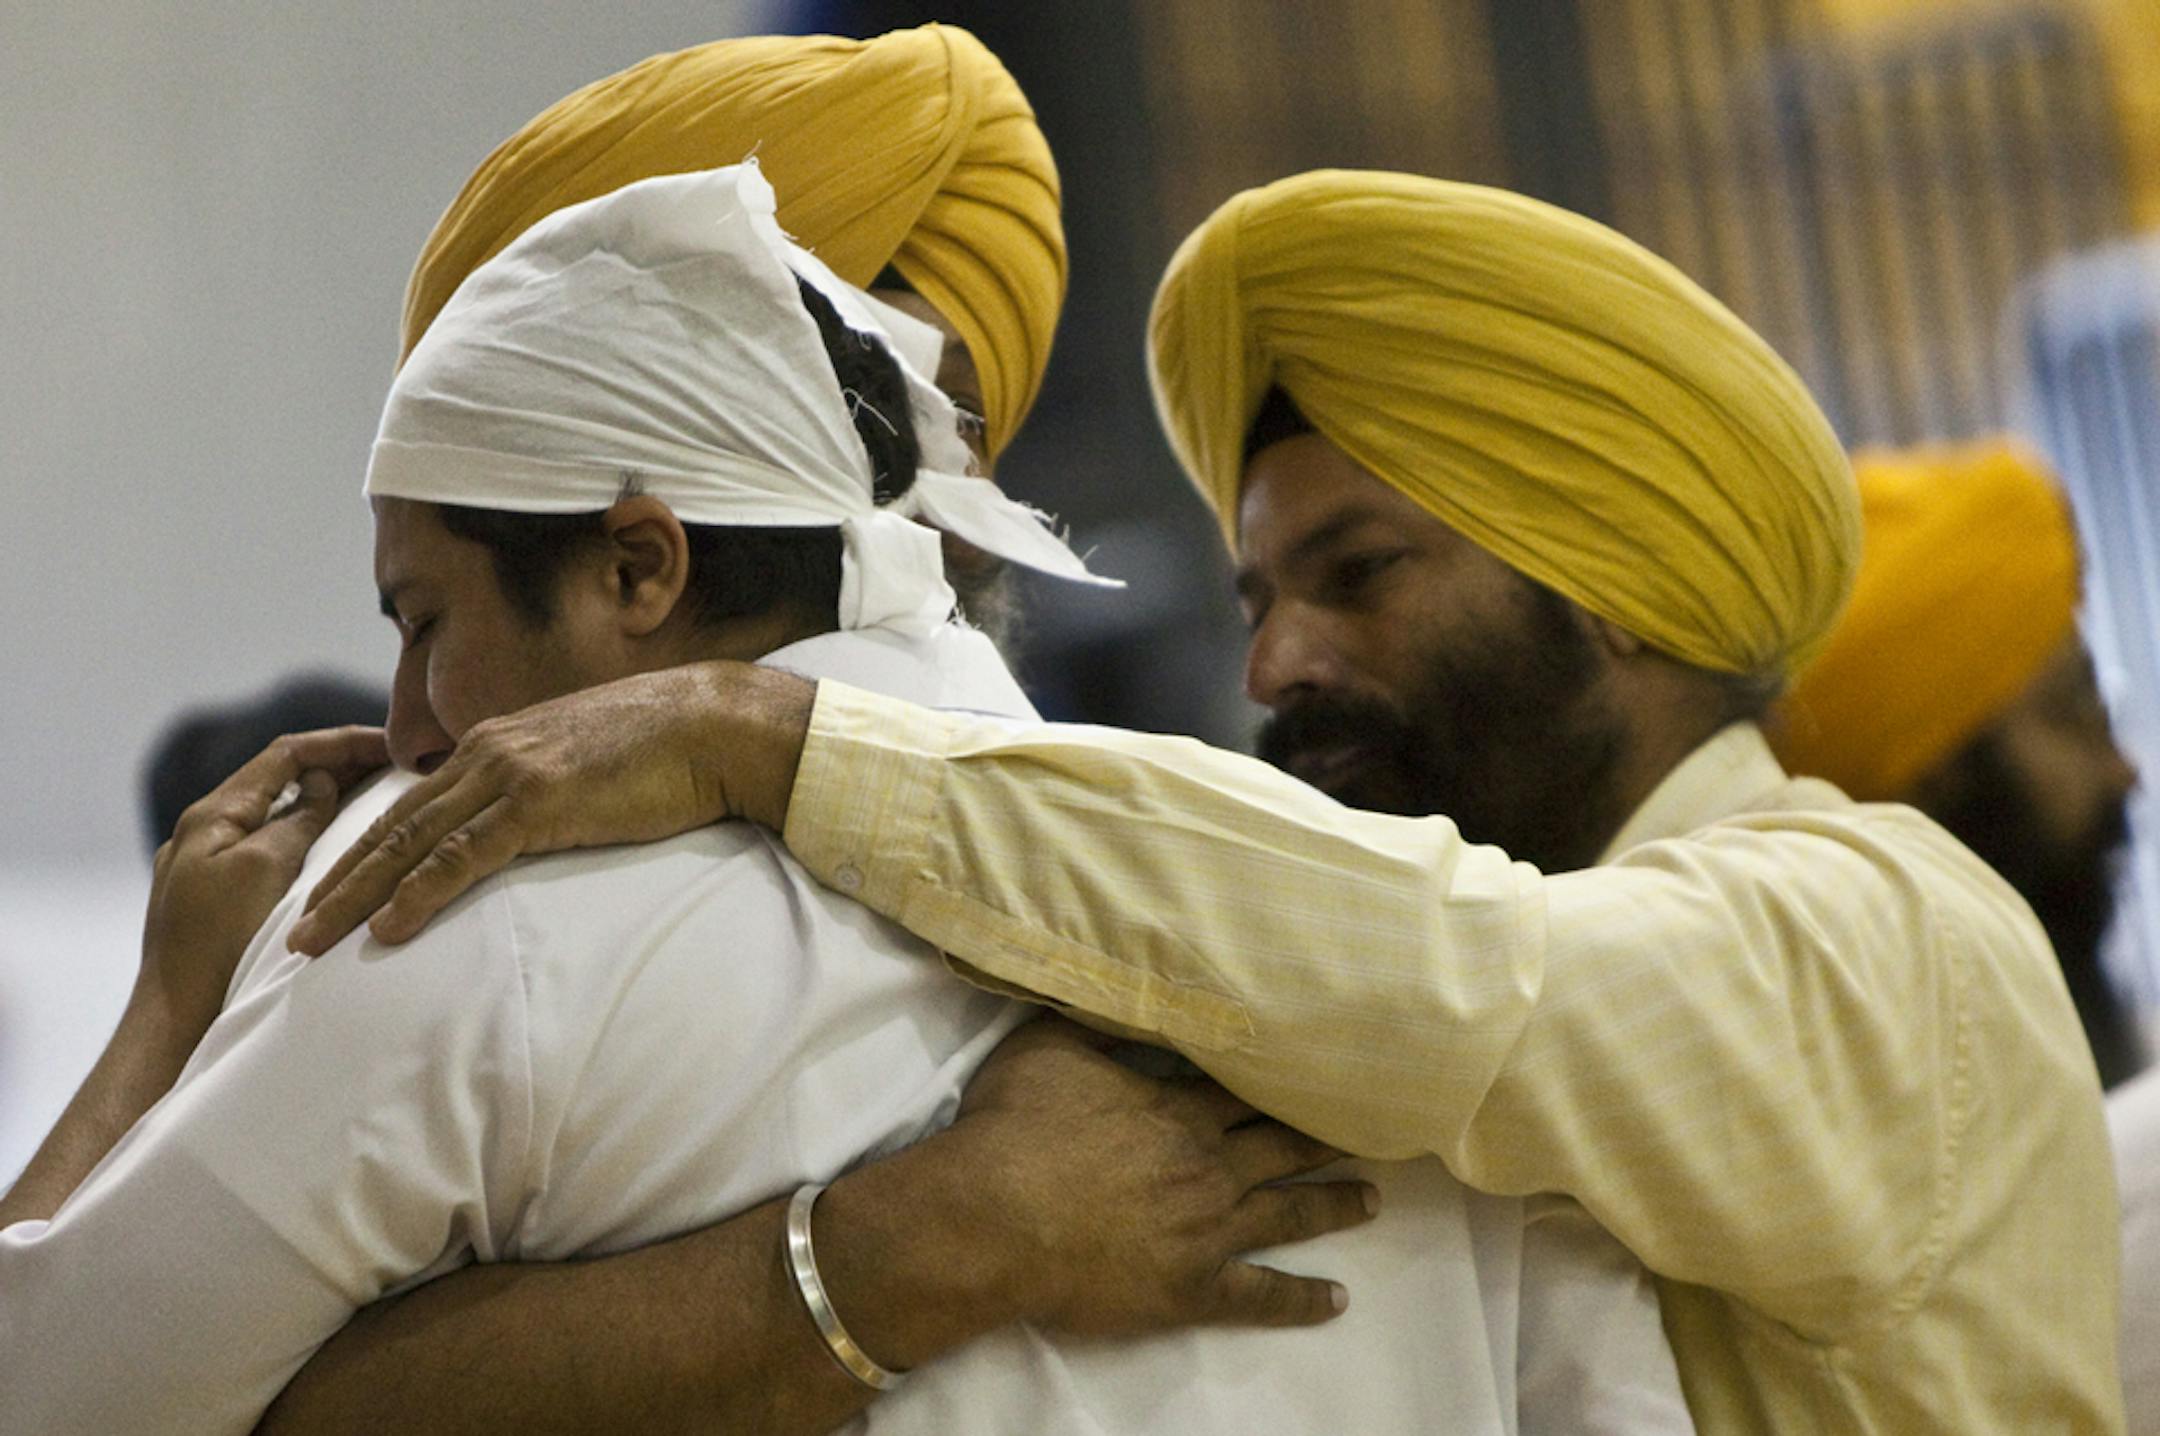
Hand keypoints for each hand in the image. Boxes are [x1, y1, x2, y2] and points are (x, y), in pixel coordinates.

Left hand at [141, 726, 386, 1032]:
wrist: (176, 1023)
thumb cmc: (218, 946)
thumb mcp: (264, 869)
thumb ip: (296, 820)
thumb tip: (321, 783)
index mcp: (213, 816)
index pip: (286, 755)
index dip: (341, 743)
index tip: (392, 744)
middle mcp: (208, 834)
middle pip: (283, 783)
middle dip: (340, 769)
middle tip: (397, 769)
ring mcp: (213, 869)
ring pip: (281, 819)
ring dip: (329, 806)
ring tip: (381, 803)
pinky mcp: (223, 902)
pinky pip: (276, 853)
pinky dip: (313, 841)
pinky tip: (343, 855)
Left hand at [289, 662, 816, 955]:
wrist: (713, 724)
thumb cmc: (665, 749)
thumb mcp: (585, 763)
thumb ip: (543, 788)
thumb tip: (529, 826)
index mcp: (494, 745)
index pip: (408, 808)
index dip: (360, 854)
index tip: (326, 896)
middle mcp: (487, 754)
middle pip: (390, 828)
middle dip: (333, 882)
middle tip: (290, 934)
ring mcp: (510, 775)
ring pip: (409, 844)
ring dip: (354, 896)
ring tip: (311, 942)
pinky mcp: (540, 802)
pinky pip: (463, 855)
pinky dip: (418, 893)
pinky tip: (387, 927)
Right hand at [884, 1017, 1376, 1339]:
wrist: (993, 1217)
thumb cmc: (1014, 1129)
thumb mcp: (1048, 1047)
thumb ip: (1096, 1024)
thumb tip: (1122, 990)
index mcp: (1179, 1108)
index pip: (1249, 1093)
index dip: (1288, 1084)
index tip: (1327, 1076)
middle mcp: (1210, 1165)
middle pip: (1283, 1147)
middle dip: (1325, 1140)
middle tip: (1370, 1134)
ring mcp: (1210, 1230)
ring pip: (1289, 1214)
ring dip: (1333, 1206)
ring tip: (1370, 1200)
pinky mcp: (1194, 1289)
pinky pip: (1262, 1296)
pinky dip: (1302, 1299)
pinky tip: (1336, 1300)